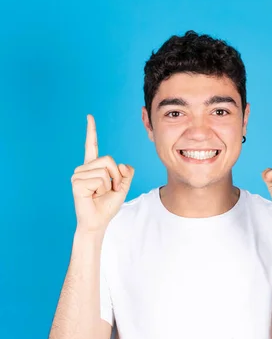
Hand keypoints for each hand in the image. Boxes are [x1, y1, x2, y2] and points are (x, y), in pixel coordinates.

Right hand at [71, 114, 134, 233]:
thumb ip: (126, 173)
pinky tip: (93, 196)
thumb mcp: (123, 187)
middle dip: (116, 176)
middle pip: (108, 159)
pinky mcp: (77, 182)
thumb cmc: (107, 205)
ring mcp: (78, 174)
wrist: (98, 222)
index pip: (92, 145)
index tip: (89, 116)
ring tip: (99, 194)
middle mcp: (84, 168)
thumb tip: (123, 165)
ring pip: (105, 170)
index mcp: (93, 166)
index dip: (91, 131)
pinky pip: (100, 179)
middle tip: (108, 190)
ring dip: (109, 185)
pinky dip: (102, 189)